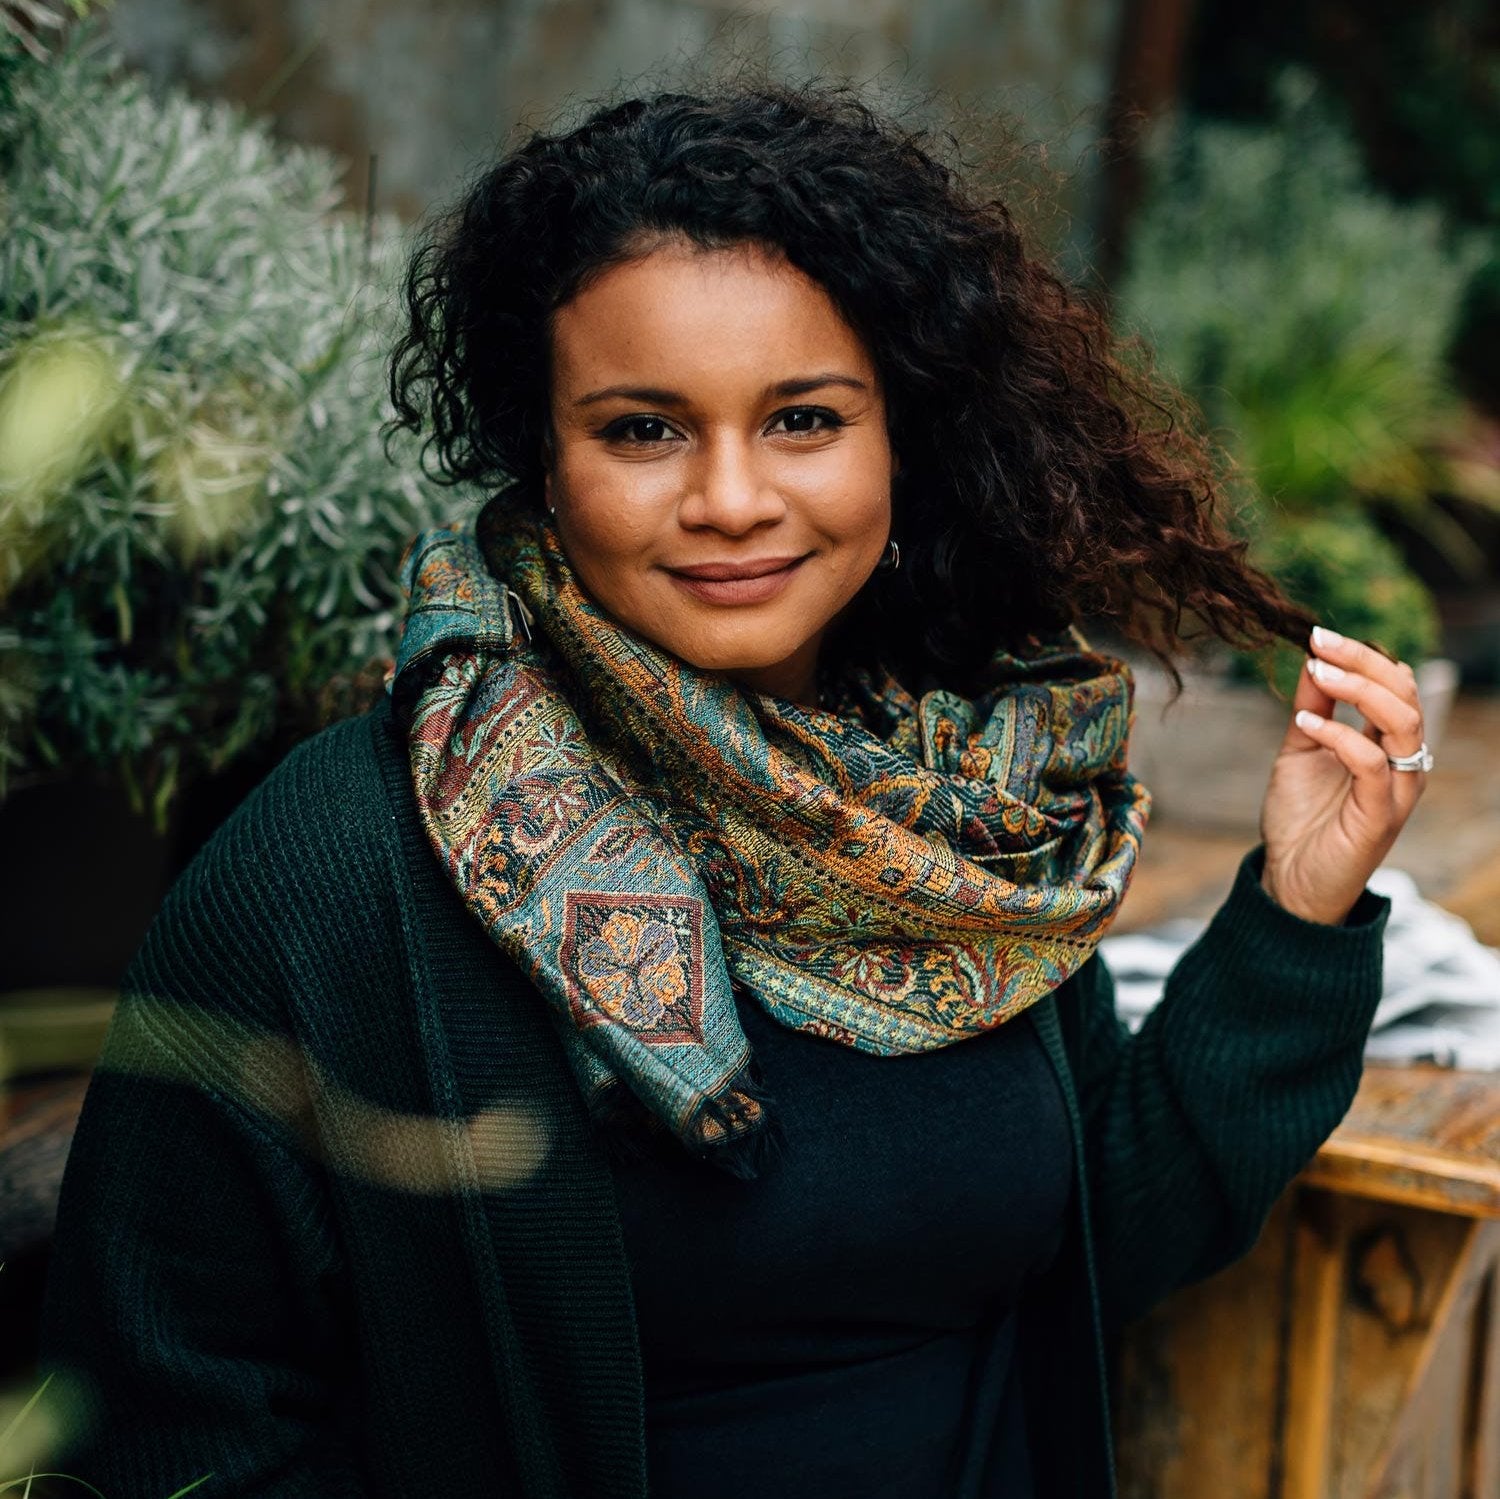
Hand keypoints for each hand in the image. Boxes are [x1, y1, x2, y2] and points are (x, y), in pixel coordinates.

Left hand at [1258, 626, 1428, 924]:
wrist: (1290, 880)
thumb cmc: (1300, 818)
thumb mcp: (1299, 752)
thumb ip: (1311, 710)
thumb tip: (1313, 662)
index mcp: (1387, 744)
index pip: (1394, 685)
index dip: (1362, 656)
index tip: (1318, 636)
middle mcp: (1401, 763)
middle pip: (1405, 695)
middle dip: (1364, 661)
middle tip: (1321, 642)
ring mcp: (1395, 789)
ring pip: (1402, 724)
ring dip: (1358, 690)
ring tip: (1318, 672)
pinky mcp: (1380, 816)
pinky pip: (1372, 765)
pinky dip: (1340, 736)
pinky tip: (1305, 725)